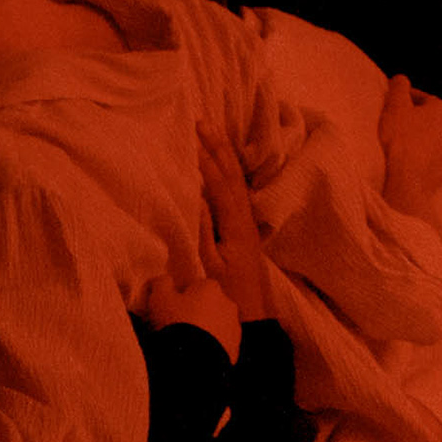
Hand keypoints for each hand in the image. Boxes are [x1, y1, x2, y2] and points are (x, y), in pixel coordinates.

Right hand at [138, 222, 238, 352]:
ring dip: (205, 331)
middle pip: (208, 306)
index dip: (182, 296)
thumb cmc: (176, 323)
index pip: (196, 286)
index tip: (170, 308)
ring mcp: (234, 328)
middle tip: (177, 327)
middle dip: (196, 313)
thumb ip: (161, 283)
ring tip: (186, 344)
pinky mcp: (235, 350)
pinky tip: (196, 355)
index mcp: (211, 288)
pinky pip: (219, 345)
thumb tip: (164, 280)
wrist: (194, 360)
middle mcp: (228, 304)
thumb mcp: (159, 298)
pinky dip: (210, 348)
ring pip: (216, 326)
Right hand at [198, 127, 273, 321]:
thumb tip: (195, 198)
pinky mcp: (245, 231)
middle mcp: (246, 220)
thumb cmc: (225, 295)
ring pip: (237, 182)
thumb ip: (202, 231)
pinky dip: (228, 172)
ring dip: (225, 155)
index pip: (220, 186)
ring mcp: (247, 225)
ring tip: (212, 133)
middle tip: (202, 122)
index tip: (189, 140)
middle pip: (233, 176)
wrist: (251, 319)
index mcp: (236, 226)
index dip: (206, 162)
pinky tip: (222, 165)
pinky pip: (236, 192)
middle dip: (218, 147)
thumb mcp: (207, 267)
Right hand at [378, 75, 441, 212]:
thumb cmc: (399, 140)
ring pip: (437, 141)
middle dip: (419, 121)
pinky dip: (428, 160)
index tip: (397, 102)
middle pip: (433, 120)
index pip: (426, 98)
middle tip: (400, 126)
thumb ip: (399, 87)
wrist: (406, 180)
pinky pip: (437, 161)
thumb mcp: (394, 106)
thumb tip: (401, 79)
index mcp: (440, 110)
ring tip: (407, 147)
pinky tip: (415, 163)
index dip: (410, 99)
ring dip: (425, 141)